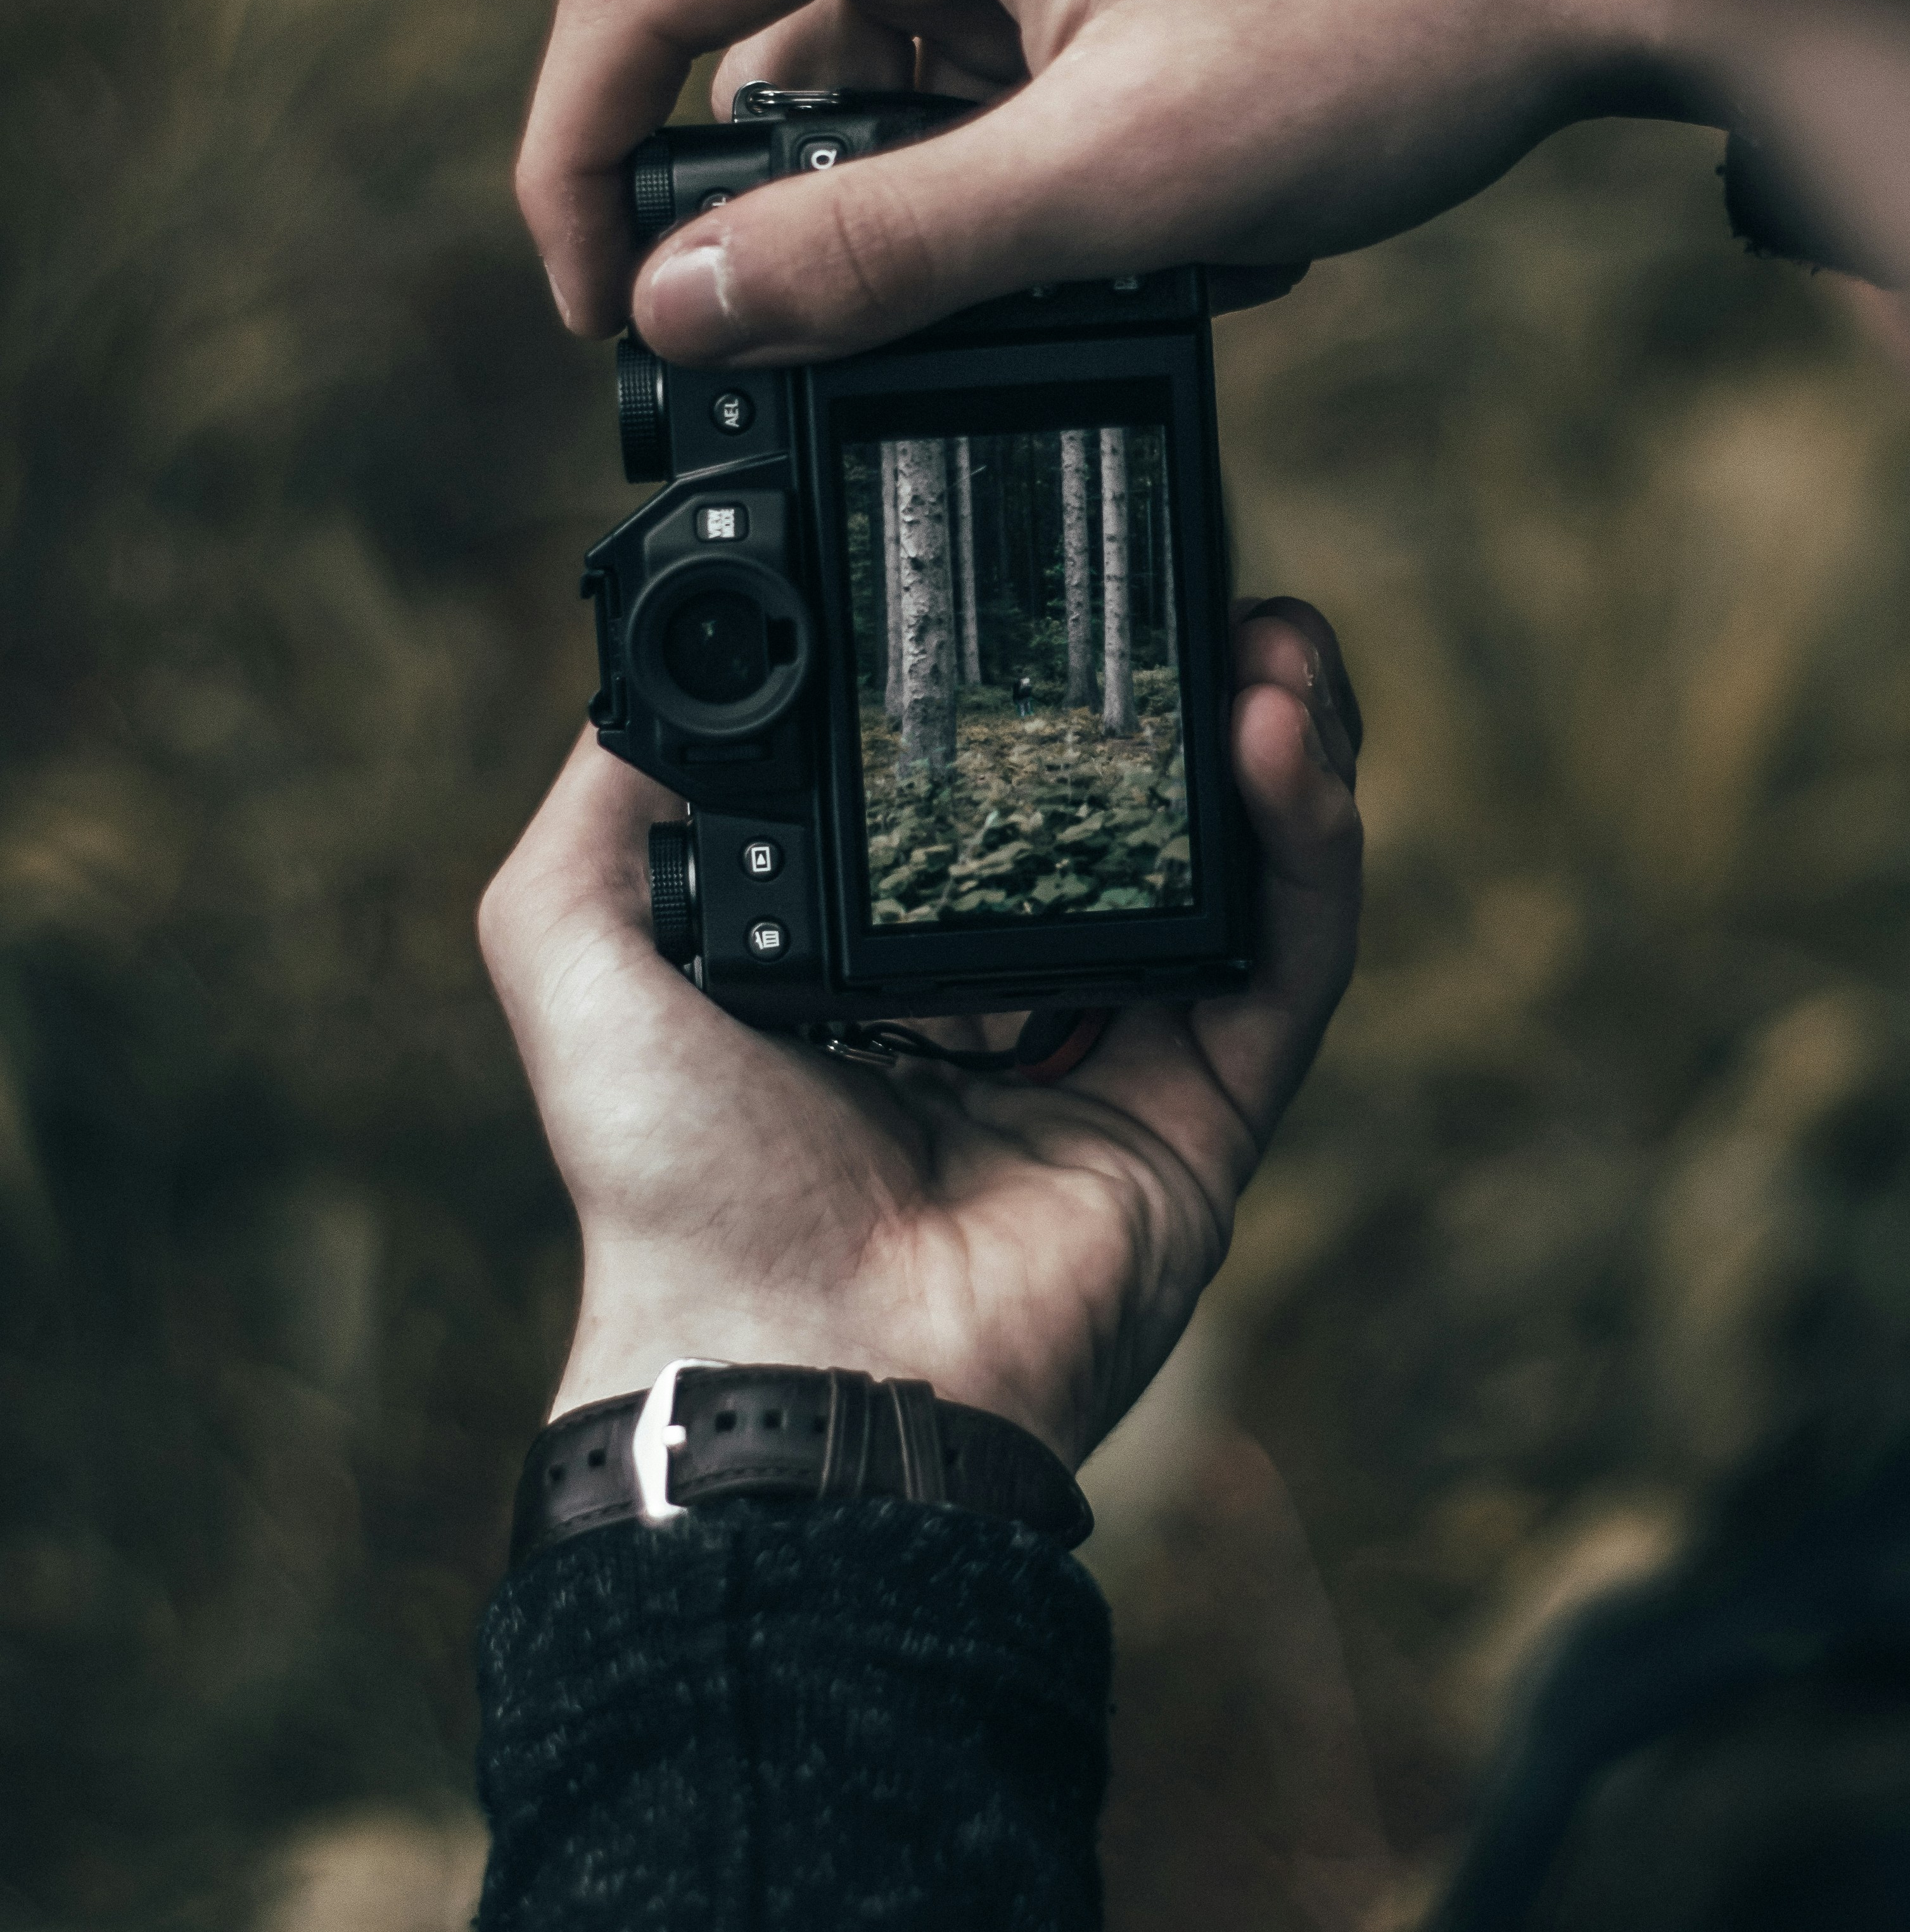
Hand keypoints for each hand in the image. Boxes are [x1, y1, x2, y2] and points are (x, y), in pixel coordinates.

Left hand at [477, 604, 1362, 1467]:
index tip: (1061, 577)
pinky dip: (1310, 845)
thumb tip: (660, 671)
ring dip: (1275, 737)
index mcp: (890, 955)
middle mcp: (1019, 996)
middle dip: (1188, 687)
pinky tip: (1280, 735)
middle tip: (1199, 582)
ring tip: (1271, 634)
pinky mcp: (1210, 1117)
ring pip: (1245, 868)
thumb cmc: (672, 1179)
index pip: (999, 782)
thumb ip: (611, 803)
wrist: (783, 1354)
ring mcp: (1128, 1057)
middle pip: (1146, 808)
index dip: (1045, 678)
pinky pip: (1294, 961)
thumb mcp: (577, 947)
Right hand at [516, 0, 1698, 359]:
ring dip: (972, 206)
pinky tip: (1198, 220)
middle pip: (767, 40)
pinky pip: (1013, 64)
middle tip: (914, 334)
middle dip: (819, 213)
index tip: (603, 316)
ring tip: (1140, 259)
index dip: (578, 158)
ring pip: (906, 73)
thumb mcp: (1121, 176)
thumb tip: (684, 304)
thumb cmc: (1398, 15)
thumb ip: (886, 249)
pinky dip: (1059, 166)